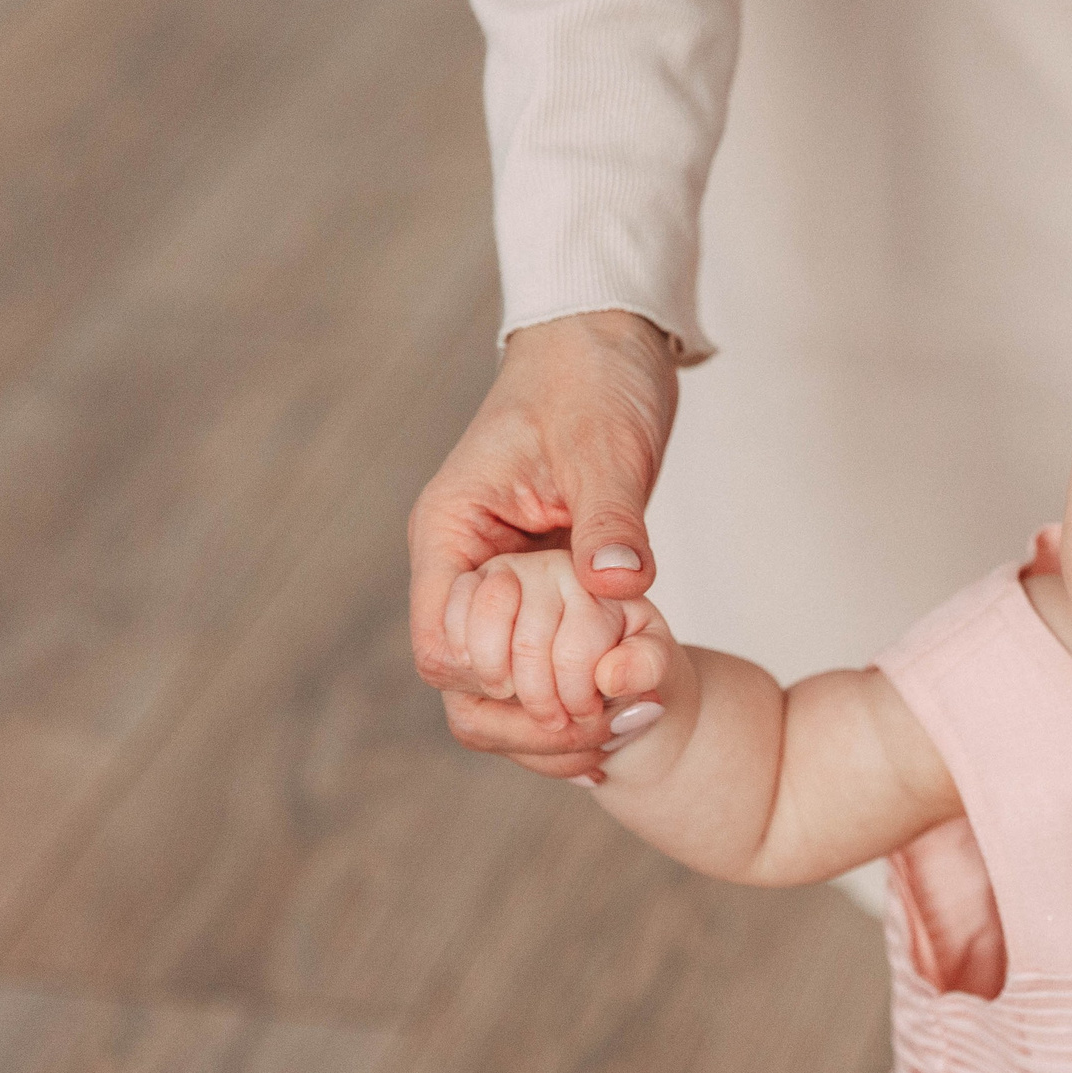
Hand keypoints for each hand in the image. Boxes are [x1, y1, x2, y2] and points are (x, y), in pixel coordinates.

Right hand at [409, 311, 676, 774]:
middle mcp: (467, 565)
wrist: (606, 343)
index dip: (497, 683)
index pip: (441, 642)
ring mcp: (506, 578)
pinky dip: (583, 684)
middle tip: (610, 730)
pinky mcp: (547, 583)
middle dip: (530, 714)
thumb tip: (620, 586)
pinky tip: (630, 707)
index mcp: (453, 533)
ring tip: (628, 727)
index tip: (570, 696)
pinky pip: (549, 653)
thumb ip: (611, 520)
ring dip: (560, 709)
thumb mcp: (607, 449)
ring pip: (507, 679)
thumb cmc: (591, 380)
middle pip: (468, 681)